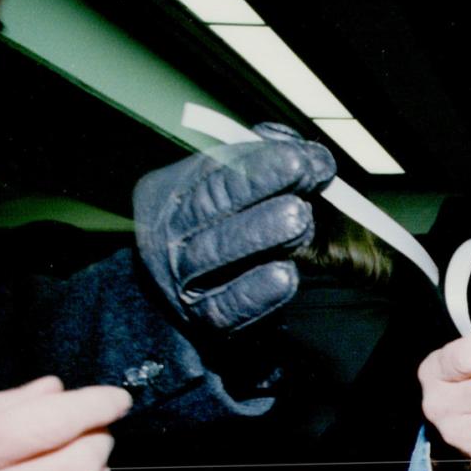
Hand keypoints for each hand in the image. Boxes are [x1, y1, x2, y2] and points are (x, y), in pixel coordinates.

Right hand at [134, 123, 337, 333]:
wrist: (176, 304)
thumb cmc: (215, 235)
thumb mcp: (223, 193)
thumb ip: (258, 166)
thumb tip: (300, 149)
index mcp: (169, 194)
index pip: (211, 172)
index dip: (259, 163)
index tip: (303, 157)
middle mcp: (167, 235)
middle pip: (208, 206)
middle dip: (257, 185)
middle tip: (301, 174)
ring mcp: (180, 280)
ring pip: (214, 254)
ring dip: (260, 234)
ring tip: (299, 218)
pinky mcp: (202, 320)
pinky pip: (227, 306)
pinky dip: (256, 292)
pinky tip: (286, 274)